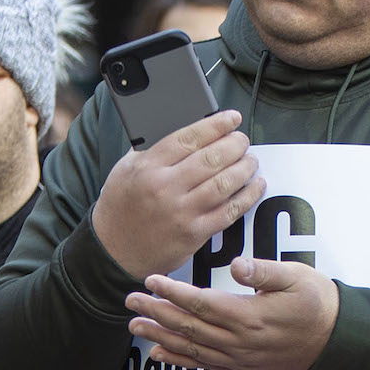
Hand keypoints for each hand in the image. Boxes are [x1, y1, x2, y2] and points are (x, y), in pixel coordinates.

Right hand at [90, 109, 264, 279]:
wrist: (113, 252)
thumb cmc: (120, 207)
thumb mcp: (125, 169)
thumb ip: (151, 148)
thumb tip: (186, 128)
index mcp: (148, 166)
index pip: (189, 137)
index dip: (216, 124)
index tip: (232, 118)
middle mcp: (165, 187)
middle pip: (211, 158)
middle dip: (235, 145)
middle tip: (243, 140)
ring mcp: (181, 212)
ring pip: (224, 183)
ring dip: (244, 168)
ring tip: (251, 160)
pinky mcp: (194, 234)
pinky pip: (229, 211)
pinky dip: (247, 196)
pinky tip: (256, 185)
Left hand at [125, 257, 338, 369]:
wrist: (337, 339)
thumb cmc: (317, 302)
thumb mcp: (297, 276)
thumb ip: (264, 271)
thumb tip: (237, 265)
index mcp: (249, 316)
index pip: (200, 303)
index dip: (172, 292)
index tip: (151, 280)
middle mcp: (239, 342)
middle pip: (188, 326)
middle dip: (156, 312)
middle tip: (130, 300)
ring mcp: (239, 358)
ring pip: (190, 348)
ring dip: (159, 336)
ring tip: (135, 326)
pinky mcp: (242, 368)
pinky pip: (203, 365)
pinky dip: (178, 360)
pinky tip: (159, 354)